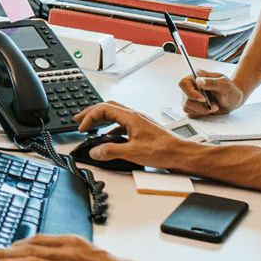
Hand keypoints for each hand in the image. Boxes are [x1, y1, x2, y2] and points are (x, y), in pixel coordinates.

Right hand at [74, 101, 192, 171]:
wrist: (181, 154)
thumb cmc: (164, 150)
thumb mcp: (133, 153)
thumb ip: (111, 151)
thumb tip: (94, 151)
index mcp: (131, 117)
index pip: (103, 109)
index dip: (89, 117)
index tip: (82, 129)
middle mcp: (135, 116)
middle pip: (108, 107)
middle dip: (91, 113)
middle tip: (79, 120)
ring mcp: (139, 122)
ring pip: (115, 114)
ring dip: (101, 118)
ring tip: (91, 126)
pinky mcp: (142, 129)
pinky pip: (122, 123)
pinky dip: (111, 127)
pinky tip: (109, 136)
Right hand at [178, 70, 245, 117]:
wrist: (233, 99)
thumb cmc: (230, 89)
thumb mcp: (224, 84)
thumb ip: (212, 82)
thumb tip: (198, 81)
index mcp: (197, 76)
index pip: (184, 83)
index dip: (191, 93)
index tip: (203, 99)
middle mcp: (192, 87)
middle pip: (186, 98)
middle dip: (200, 105)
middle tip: (214, 105)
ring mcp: (191, 97)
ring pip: (187, 107)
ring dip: (202, 110)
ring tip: (214, 107)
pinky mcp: (193, 107)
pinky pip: (191, 113)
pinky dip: (201, 114)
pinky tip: (209, 109)